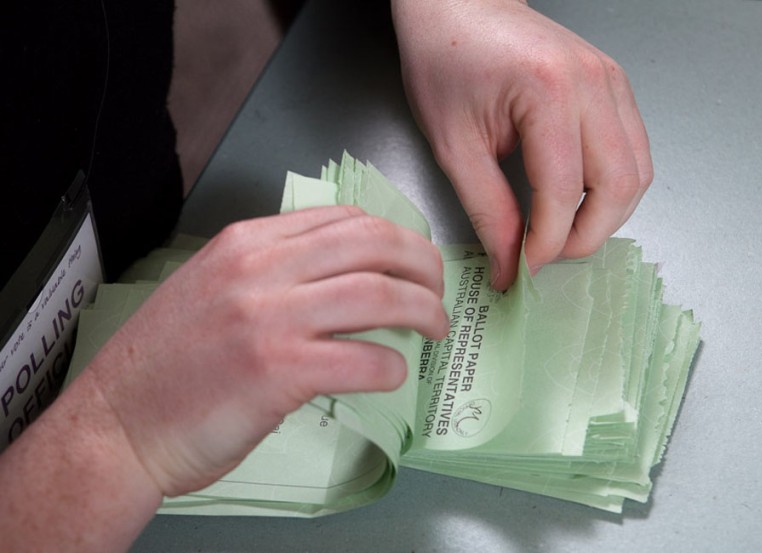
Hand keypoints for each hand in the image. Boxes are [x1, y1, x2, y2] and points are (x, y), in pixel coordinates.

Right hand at [81, 206, 448, 496]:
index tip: (412, 259)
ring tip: (435, 327)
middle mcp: (259, 270)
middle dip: (423, 263)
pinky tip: (392, 374)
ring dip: (423, 310)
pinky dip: (392, 366)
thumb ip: (272, 271)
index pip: (343, 219)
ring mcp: (268, 318)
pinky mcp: (277, 372)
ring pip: (380, 295)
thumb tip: (342, 274)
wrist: (117, 423)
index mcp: (245, 244)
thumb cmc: (165, 366)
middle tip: (438, 289)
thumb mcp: (212, 288)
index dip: (394, 237)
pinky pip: (363, 359)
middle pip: (373, 244)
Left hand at [392, 0, 652, 288]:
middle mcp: (592, 83)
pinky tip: (576, 199)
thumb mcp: (454, 145)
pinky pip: (633, 149)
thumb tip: (509, 264)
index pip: (564, 193)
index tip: (525, 268)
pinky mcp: (614, 85)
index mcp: (548, 92)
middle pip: (620, 186)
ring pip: (638, 172)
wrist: (458, 8)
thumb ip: (487, 210)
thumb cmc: (445, 58)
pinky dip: (612, 186)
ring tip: (560, 232)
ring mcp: (611, 81)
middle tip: (547, 256)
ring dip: (605, 215)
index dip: (547, 243)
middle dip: (586, 236)